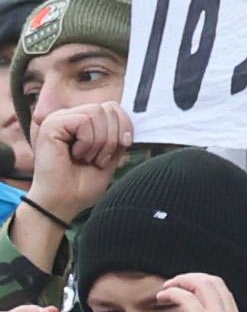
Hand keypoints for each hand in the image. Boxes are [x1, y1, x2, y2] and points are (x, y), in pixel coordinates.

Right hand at [27, 103, 132, 222]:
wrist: (62, 204)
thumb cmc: (82, 185)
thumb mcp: (110, 156)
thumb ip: (118, 135)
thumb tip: (130, 119)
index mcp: (83, 123)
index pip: (113, 107)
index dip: (125, 125)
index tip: (124, 145)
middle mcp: (70, 117)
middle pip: (109, 108)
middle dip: (113, 137)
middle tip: (98, 159)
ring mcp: (59, 119)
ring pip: (97, 112)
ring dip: (99, 142)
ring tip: (86, 158)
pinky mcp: (51, 125)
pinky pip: (84, 120)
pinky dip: (87, 141)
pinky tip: (74, 155)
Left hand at [157, 274, 246, 311]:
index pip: (225, 294)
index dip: (206, 285)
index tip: (190, 287)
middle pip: (218, 283)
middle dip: (195, 277)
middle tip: (177, 281)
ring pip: (205, 285)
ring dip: (183, 280)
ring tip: (168, 286)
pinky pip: (188, 298)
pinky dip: (174, 292)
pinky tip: (164, 295)